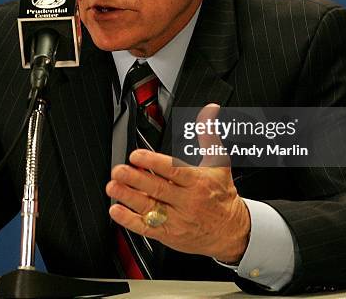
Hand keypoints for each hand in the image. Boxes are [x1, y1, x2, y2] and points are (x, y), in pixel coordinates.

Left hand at [106, 105, 250, 262]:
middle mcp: (186, 201)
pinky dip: (129, 220)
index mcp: (197, 182)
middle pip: (157, 188)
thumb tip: (209, 110)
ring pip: (149, 208)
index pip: (173, 171)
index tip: (136, 155)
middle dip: (135, 178)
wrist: (232, 232)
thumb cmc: (221, 194)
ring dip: (128, 197)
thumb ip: (208, 135)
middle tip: (119, 170)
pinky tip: (117, 210)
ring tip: (113, 186)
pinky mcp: (169, 234)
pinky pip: (146, 228)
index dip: (153, 162)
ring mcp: (177, 219)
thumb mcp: (219, 163)